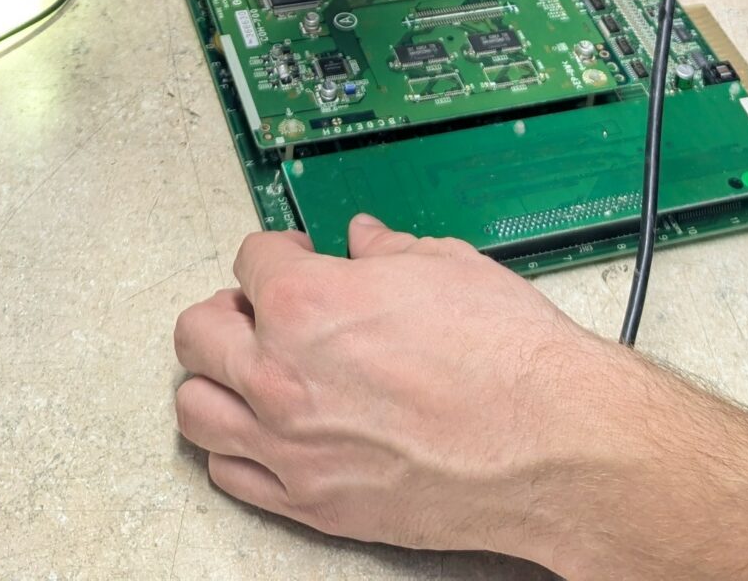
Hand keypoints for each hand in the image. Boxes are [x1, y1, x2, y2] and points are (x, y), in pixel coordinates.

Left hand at [171, 214, 649, 555]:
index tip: (299, 259)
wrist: (551, 443)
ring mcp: (289, 446)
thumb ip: (388, 252)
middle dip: (230, 310)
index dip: (281, 252)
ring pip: (196, 405)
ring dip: (217, 378)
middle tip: (264, 310)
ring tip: (252, 369)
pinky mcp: (309, 503)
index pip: (252, 259)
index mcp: (306, 304)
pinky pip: (228, 472)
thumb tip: (369, 243)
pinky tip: (266, 429)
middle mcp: (281, 377)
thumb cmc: (508, 360)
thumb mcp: (446, 266)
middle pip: (198, 331)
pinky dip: (236, 446)